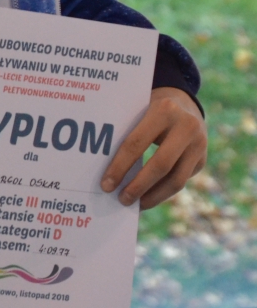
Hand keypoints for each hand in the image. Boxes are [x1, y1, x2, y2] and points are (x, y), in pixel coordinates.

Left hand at [101, 87, 206, 210]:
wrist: (184, 103)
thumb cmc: (150, 108)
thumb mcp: (139, 110)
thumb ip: (126, 133)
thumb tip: (106, 172)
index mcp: (164, 110)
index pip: (136, 143)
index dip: (119, 167)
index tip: (106, 185)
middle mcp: (186, 126)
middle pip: (160, 165)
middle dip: (138, 186)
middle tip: (121, 199)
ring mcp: (199, 144)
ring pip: (176, 180)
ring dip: (153, 196)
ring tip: (135, 204)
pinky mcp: (202, 159)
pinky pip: (181, 181)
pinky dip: (162, 193)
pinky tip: (147, 198)